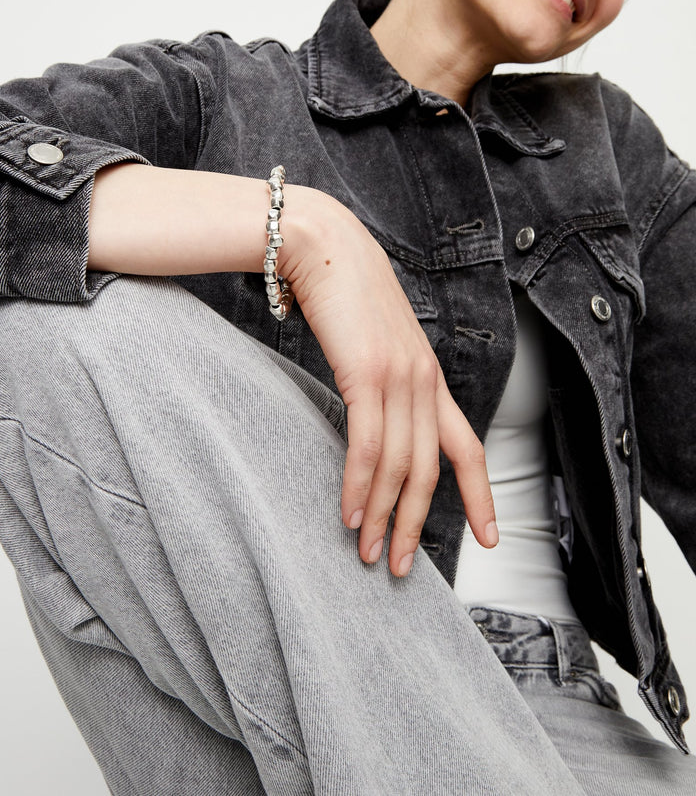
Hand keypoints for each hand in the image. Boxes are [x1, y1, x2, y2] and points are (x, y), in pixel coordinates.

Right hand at [281, 187, 497, 576]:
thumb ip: (383, 382)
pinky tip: (349, 514)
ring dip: (384, 517)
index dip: (483, 495)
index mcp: (430, 377)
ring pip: (401, 466)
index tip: (490, 537)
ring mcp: (400, 377)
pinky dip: (360, 486)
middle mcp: (424, 381)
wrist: (322, 245)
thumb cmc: (344, 295)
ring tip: (368, 553)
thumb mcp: (377, 343)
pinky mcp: (367, 373)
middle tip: (401, 567)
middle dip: (419, 525)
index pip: (467, 446)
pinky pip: (368, 445)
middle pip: (432, 471)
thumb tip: (373, 423)